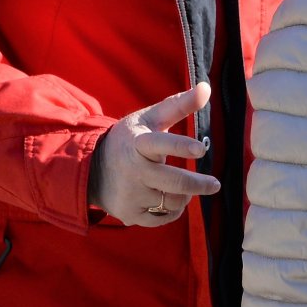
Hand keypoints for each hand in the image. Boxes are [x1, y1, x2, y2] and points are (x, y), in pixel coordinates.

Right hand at [88, 82, 217, 225]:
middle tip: (214, 184)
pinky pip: (162, 218)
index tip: (201, 149)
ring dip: (185, 195)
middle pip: (174, 182)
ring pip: (172, 201)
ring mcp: (130, 194)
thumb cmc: (131, 139)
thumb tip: (206, 87)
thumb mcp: (150, 118)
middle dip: (198, 184)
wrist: (92, 169)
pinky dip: (173, 211)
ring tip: (185, 187)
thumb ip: (179, 105)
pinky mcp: (129, 214)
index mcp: (139, 143)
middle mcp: (134, 170)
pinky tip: (172, 200)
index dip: (180, 146)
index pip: (161, 143)